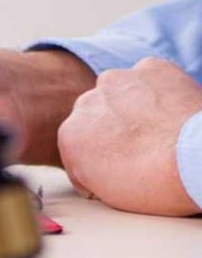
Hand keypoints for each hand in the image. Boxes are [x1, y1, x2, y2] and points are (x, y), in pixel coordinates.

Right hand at [58, 58, 201, 215]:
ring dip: (132, 104)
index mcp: (69, 134)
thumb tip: (96, 163)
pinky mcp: (151, 67)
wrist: (195, 159)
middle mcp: (85, 101)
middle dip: (112, 125)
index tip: (117, 162)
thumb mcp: (104, 190)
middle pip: (97, 112)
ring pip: (121, 91)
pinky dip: (159, 89)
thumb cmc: (153, 182)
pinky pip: (150, 76)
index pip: (79, 142)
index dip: (99, 153)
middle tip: (139, 144)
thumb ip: (88, 168)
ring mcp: (117, 80)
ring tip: (158, 126)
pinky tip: (171, 110)